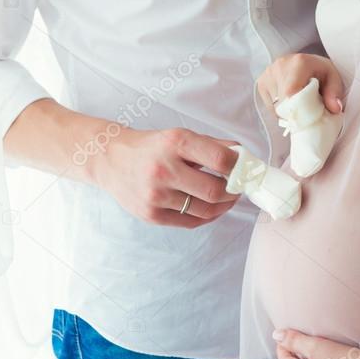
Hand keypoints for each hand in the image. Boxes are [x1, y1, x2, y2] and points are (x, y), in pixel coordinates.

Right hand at [94, 125, 241, 228]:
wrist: (112, 160)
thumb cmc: (152, 146)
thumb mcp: (181, 136)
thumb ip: (213, 145)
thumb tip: (244, 157)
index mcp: (176, 143)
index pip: (220, 160)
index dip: (240, 167)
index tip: (248, 170)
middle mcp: (164, 169)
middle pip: (215, 191)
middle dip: (234, 191)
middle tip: (240, 188)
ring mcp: (156, 195)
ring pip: (205, 210)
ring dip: (224, 206)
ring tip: (228, 198)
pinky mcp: (150, 215)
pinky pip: (189, 222)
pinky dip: (207, 217)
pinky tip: (212, 209)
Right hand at [257, 53, 344, 116]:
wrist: (306, 62)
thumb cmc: (321, 72)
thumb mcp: (333, 79)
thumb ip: (335, 93)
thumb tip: (334, 109)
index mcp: (299, 63)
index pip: (292, 91)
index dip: (298, 109)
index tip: (307, 118)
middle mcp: (280, 66)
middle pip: (284, 102)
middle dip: (296, 113)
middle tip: (307, 114)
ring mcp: (268, 74)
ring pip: (276, 106)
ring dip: (288, 111)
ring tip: (299, 104)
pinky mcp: (261, 82)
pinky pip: (270, 106)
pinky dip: (280, 109)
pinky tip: (290, 101)